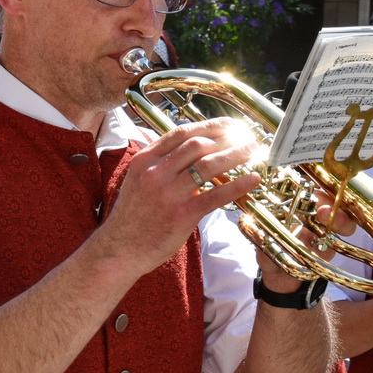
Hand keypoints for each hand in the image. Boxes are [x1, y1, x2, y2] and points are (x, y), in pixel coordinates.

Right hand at [96, 120, 263, 277]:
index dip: (209, 126)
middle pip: (198, 144)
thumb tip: (188, 151)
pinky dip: (237, 185)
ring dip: (235, 154)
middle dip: (226, 137)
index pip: (180, 133)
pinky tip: (252, 179)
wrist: (119, 248)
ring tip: (252, 151)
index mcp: (145, 160)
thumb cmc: (132, 217)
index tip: (228, 124)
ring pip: (208, 164)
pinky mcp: (181, 215)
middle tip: (246, 136)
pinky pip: (215, 195)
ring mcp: (168, 193)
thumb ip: (160, 164)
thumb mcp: (137, 180)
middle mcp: (155, 172)